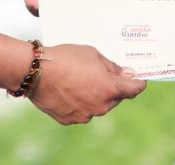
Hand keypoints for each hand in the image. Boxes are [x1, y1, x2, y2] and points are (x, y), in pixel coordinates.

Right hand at [28, 43, 145, 124]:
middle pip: (115, 98)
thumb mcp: (93, 54)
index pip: (134, 89)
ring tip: (79, 80)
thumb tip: (127, 74)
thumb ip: (112, 67)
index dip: (138, 83)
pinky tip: (69, 90)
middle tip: (101, 74)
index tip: (138, 79)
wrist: (37, 71)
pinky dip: (79, 103)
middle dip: (112, 87)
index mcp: (110, 89)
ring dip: (95, 96)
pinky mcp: (70, 120)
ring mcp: (85, 115)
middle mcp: (101, 106)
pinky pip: (81, 112)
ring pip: (98, 106)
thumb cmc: (66, 58)